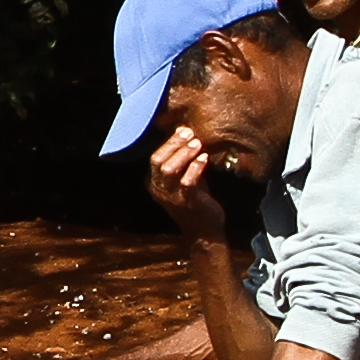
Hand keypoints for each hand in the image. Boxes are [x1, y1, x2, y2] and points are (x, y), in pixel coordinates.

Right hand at [141, 125, 233, 246]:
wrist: (205, 230)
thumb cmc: (196, 200)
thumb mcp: (185, 178)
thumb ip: (184, 160)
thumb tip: (186, 132)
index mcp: (154, 182)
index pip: (155, 157)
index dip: (168, 142)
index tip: (183, 129)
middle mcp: (158, 189)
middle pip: (158, 161)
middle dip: (173, 144)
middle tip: (189, 133)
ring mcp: (170, 197)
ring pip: (169, 170)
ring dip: (183, 154)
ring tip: (197, 143)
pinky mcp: (185, 202)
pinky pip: (186, 182)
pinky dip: (195, 168)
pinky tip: (204, 158)